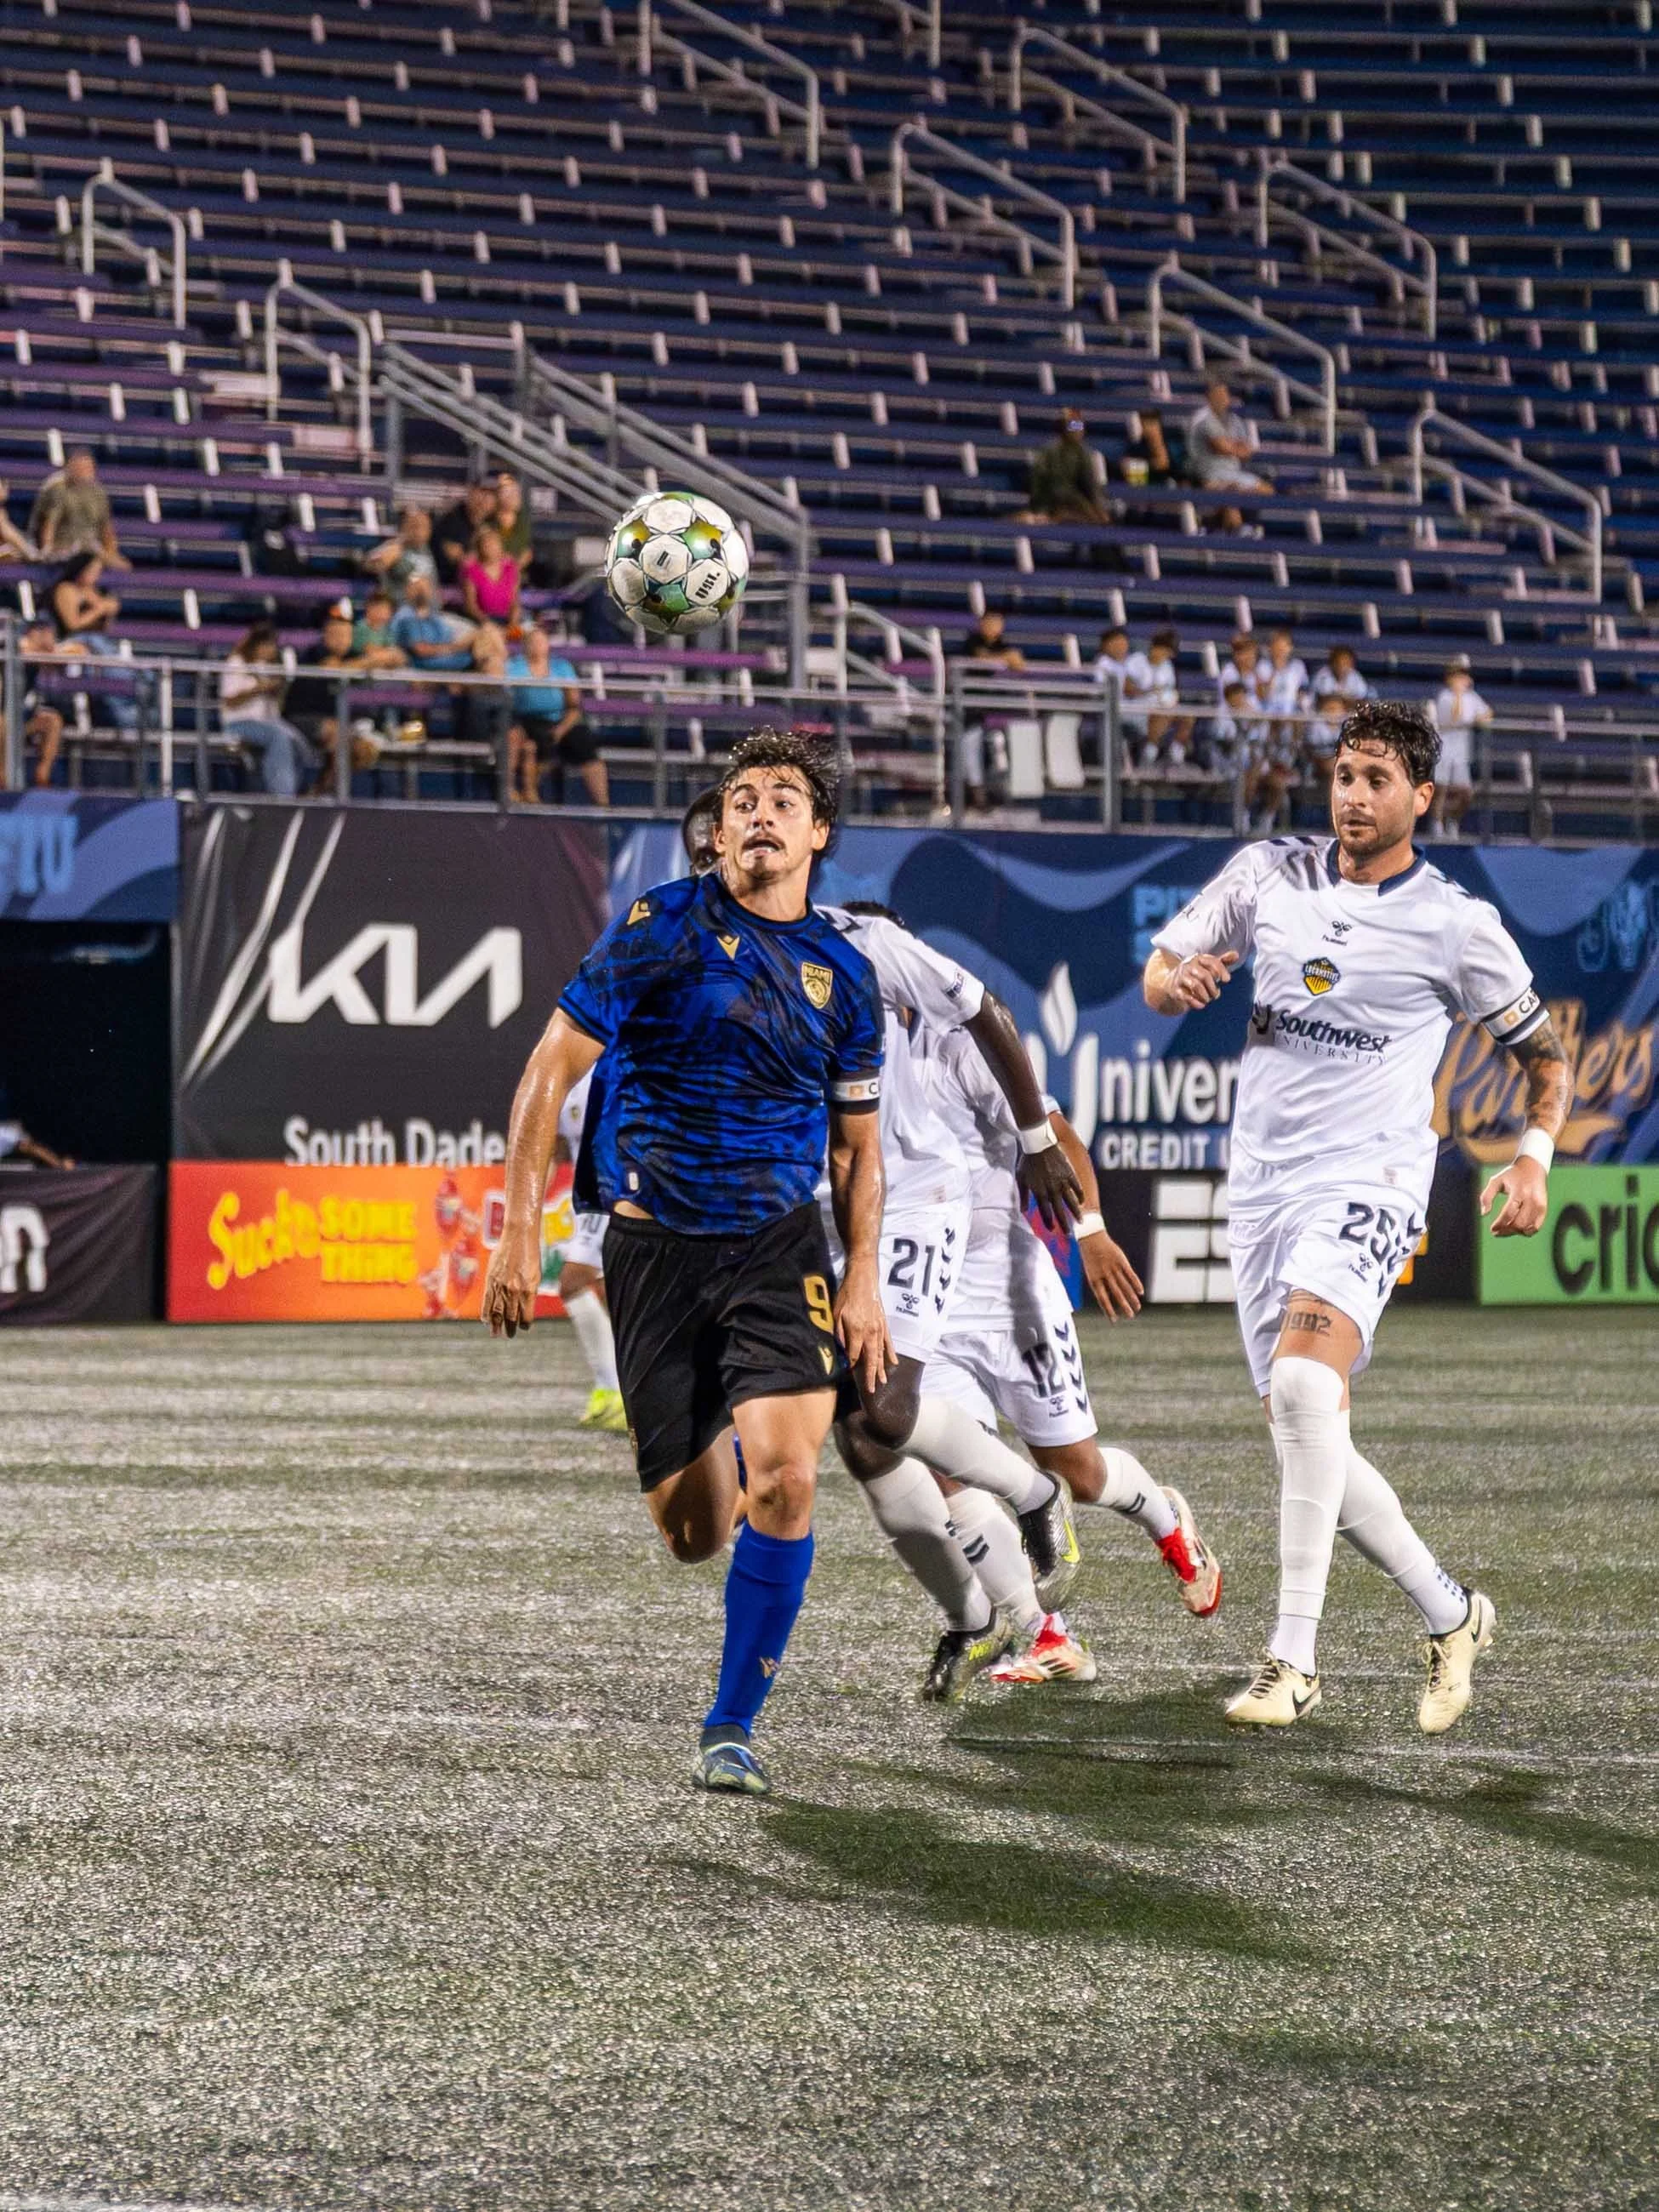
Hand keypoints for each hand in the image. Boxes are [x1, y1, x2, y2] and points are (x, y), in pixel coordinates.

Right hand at [481, 1226, 540, 1335]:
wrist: (519, 1236)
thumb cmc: (530, 1254)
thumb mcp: (536, 1274)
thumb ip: (530, 1291)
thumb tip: (525, 1306)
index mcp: (529, 1290)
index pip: (526, 1315)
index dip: (525, 1324)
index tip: (524, 1328)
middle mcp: (515, 1290)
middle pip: (511, 1316)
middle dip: (510, 1328)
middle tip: (509, 1336)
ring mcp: (502, 1285)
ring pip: (497, 1311)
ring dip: (496, 1324)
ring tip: (496, 1334)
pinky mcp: (491, 1280)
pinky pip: (487, 1300)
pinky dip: (486, 1312)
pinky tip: (486, 1320)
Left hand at [835, 1263, 892, 1394]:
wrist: (863, 1279)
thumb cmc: (847, 1295)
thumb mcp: (836, 1314)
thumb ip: (839, 1334)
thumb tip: (840, 1351)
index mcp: (857, 1331)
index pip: (853, 1355)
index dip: (850, 1365)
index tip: (848, 1373)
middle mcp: (870, 1333)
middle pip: (871, 1359)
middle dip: (871, 1375)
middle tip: (872, 1389)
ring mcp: (879, 1329)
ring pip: (881, 1353)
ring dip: (882, 1368)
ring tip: (883, 1381)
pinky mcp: (884, 1324)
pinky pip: (888, 1342)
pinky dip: (891, 1353)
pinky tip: (893, 1363)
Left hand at [1020, 1143, 1083, 1230]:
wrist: (1038, 1144)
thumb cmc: (1027, 1162)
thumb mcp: (1021, 1179)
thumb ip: (1022, 1196)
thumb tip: (1022, 1211)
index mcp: (1039, 1192)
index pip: (1045, 1212)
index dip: (1049, 1222)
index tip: (1053, 1230)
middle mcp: (1052, 1190)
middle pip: (1059, 1210)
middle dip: (1064, 1223)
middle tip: (1069, 1234)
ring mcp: (1062, 1182)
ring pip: (1070, 1201)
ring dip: (1075, 1213)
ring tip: (1080, 1222)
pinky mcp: (1069, 1174)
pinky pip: (1077, 1187)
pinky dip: (1079, 1195)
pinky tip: (1081, 1203)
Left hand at [1080, 1229, 1142, 1319]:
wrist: (1091, 1238)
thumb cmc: (1091, 1256)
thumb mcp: (1092, 1270)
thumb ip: (1101, 1283)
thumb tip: (1110, 1297)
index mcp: (1094, 1279)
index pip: (1102, 1298)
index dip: (1108, 1310)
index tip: (1114, 1320)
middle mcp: (1104, 1275)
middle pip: (1116, 1293)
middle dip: (1123, 1306)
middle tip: (1130, 1316)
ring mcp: (1113, 1268)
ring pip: (1124, 1285)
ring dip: (1131, 1297)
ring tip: (1137, 1308)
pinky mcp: (1121, 1261)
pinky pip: (1129, 1274)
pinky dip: (1136, 1283)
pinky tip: (1141, 1292)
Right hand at [1165, 950, 1238, 1010]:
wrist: (1172, 984)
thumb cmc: (1196, 975)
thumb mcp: (1209, 967)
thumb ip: (1223, 962)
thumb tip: (1236, 955)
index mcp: (1198, 959)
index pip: (1212, 962)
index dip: (1221, 971)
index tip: (1226, 980)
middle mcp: (1188, 966)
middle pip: (1204, 976)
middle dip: (1213, 987)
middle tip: (1216, 995)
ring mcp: (1180, 978)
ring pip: (1196, 986)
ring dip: (1206, 996)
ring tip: (1208, 1000)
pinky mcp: (1175, 990)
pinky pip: (1187, 997)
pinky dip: (1196, 1003)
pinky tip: (1201, 1005)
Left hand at [1480, 1155, 1548, 1237]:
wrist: (1533, 1167)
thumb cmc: (1511, 1175)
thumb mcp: (1496, 1180)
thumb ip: (1486, 1196)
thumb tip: (1483, 1214)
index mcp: (1519, 1191)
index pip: (1509, 1213)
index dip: (1500, 1224)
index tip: (1492, 1229)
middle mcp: (1532, 1199)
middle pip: (1519, 1223)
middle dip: (1506, 1231)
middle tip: (1496, 1232)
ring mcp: (1540, 1205)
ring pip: (1527, 1227)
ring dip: (1514, 1232)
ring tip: (1505, 1229)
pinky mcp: (1544, 1209)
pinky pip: (1536, 1227)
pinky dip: (1526, 1231)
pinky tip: (1516, 1229)